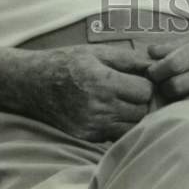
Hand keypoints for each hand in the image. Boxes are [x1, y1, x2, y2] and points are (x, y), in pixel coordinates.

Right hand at [34, 45, 153, 140]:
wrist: (33, 83)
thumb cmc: (67, 62)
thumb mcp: (97, 52)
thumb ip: (128, 59)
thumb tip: (154, 64)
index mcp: (103, 82)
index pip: (144, 92)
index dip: (147, 83)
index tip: (140, 76)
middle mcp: (98, 108)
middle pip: (141, 111)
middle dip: (142, 99)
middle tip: (134, 88)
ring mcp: (92, 126)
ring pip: (131, 126)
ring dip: (133, 114)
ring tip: (123, 99)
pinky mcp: (86, 136)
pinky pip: (115, 134)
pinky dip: (119, 124)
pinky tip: (111, 110)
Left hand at [146, 32, 188, 101]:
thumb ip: (175, 45)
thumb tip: (150, 52)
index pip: (173, 63)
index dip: (157, 70)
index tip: (152, 71)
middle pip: (176, 86)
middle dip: (163, 87)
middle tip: (162, 84)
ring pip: (186, 103)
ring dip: (175, 100)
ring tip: (175, 94)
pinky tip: (187, 102)